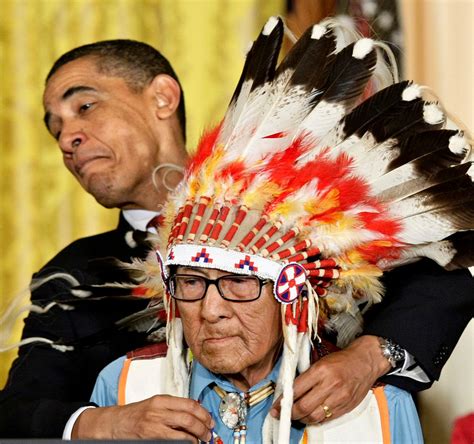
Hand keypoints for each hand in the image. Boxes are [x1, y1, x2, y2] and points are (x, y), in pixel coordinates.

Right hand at [72, 395, 214, 442]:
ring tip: (200, 440)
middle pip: (188, 417)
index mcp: (161, 400)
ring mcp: (153, 426)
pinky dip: (183, 443)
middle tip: (208, 433)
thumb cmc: (134, 415)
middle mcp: (158, 411)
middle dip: (203, 427)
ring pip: (182, 430)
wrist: (113, 424)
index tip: (209, 420)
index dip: (203, 413)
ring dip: (195, 437)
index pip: (189, 404)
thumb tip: (194, 415)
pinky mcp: (150, 438)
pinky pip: (172, 441)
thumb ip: (172, 408)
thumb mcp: (154, 405)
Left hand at [270, 335, 390, 423]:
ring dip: (302, 419)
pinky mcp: (346, 407)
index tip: (277, 405)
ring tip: (296, 416)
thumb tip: (290, 391)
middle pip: (304, 406)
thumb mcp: (321, 361)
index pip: (297, 389)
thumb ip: (306, 376)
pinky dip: (316, 420)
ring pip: (315, 416)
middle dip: (290, 413)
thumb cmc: (342, 360)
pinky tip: (310, 416)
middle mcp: (330, 385)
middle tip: (282, 414)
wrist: (365, 362)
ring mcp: (339, 398)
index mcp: (321, 370)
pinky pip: (327, 419)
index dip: (284, 400)